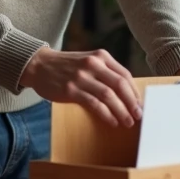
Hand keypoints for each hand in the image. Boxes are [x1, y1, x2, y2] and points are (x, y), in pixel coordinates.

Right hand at [19, 47, 142, 127]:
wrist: (39, 65)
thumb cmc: (67, 67)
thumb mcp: (88, 61)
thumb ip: (105, 72)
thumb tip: (127, 94)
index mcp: (101, 56)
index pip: (125, 75)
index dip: (135, 92)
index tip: (140, 104)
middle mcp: (93, 64)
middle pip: (120, 85)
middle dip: (131, 103)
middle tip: (138, 116)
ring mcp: (81, 77)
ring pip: (109, 96)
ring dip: (121, 111)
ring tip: (127, 122)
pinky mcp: (71, 89)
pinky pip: (94, 104)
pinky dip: (106, 114)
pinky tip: (112, 121)